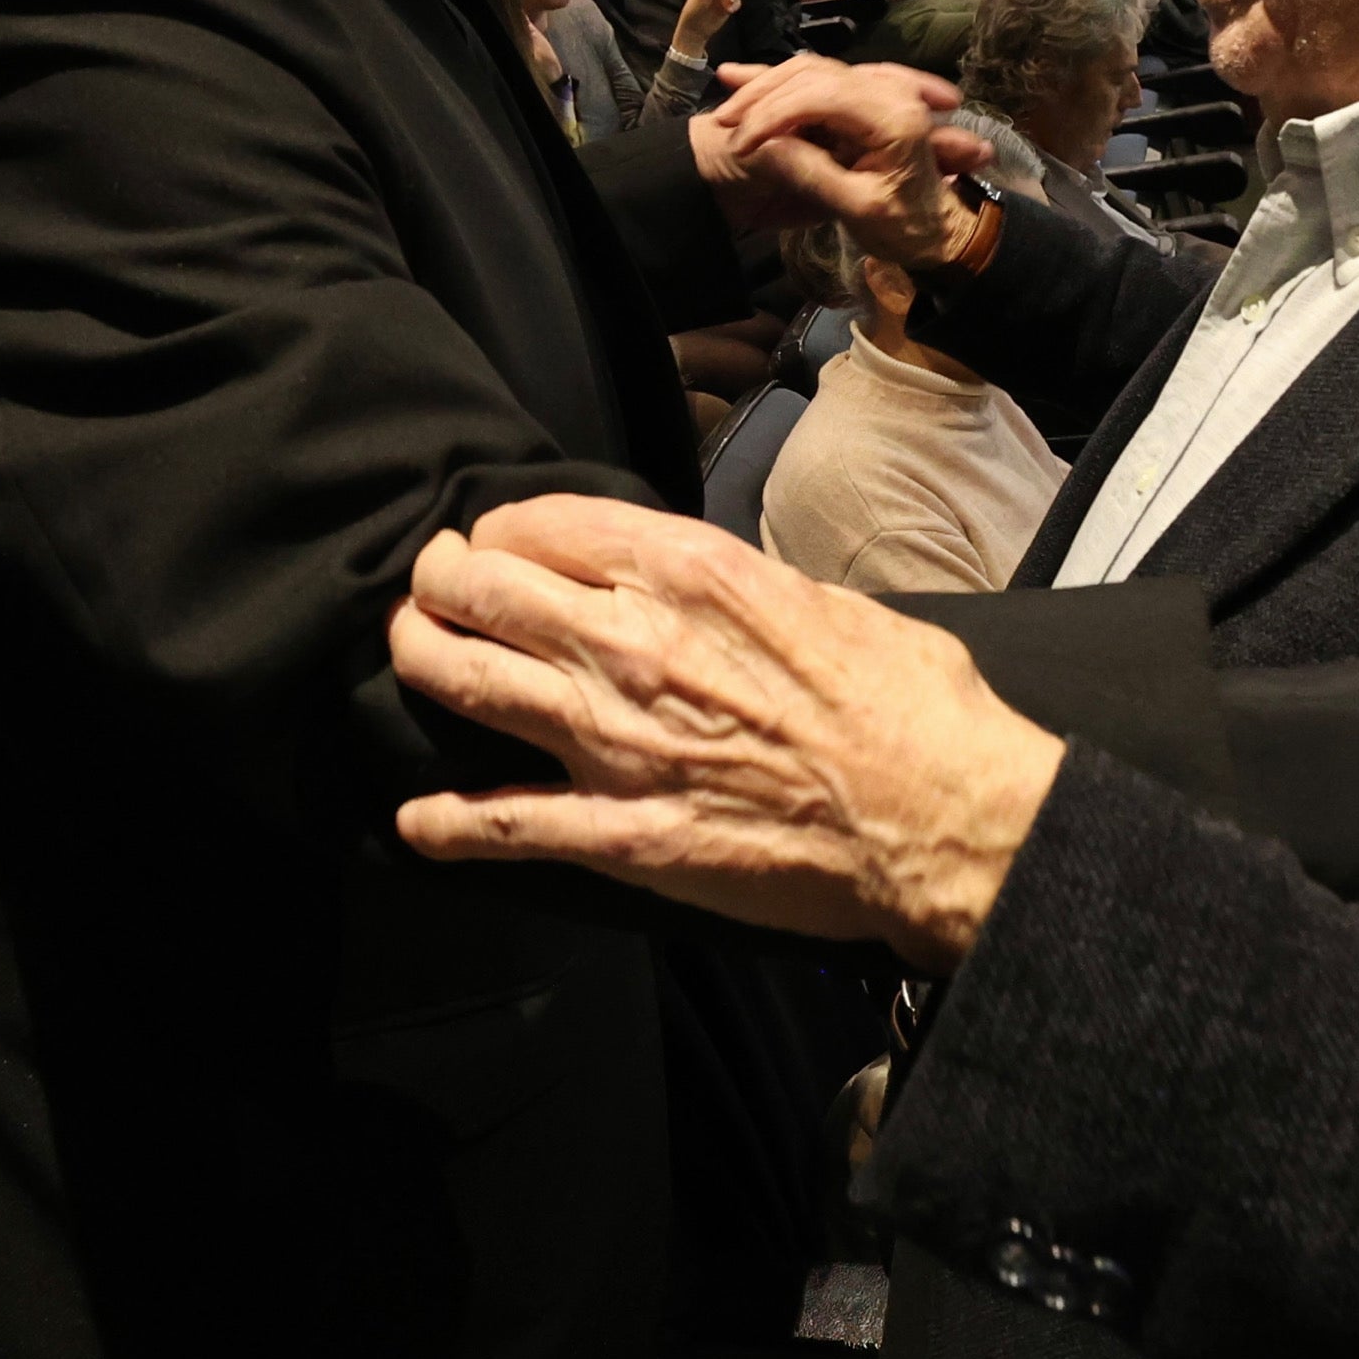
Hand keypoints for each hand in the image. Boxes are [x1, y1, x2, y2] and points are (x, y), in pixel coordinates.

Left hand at [390, 498, 1063, 965]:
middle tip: (435, 587)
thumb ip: (736, 588)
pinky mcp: (623, 833)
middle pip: (481, 589)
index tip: (501, 545)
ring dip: (420, 658)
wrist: (945, 819)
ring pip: (465, 682)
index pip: (543, 525)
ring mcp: (617, 742)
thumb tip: (699, 589)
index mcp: (689, 573)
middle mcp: (633, 643)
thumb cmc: (909, 705)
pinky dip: (445, 823)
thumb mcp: (821, 599)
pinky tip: (416, 821)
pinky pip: (502, 823)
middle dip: (442, 580)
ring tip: (413, 651)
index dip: (504, 531)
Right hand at [686, 54, 985, 245]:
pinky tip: (733, 77)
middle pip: (813, 74)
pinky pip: (815, 76)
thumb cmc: (902, 232)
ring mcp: (877, 94)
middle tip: (723, 123)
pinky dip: (774, 80)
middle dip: (764, 96)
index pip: (821, 94)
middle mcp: (889, 94)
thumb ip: (811, 171)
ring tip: (726, 112)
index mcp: (894, 116)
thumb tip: (768, 143)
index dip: (774, 113)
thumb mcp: (856, 210)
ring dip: (766, 86)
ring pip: (810, 70)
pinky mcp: (863, 100)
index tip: (740, 144)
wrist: (943, 241)